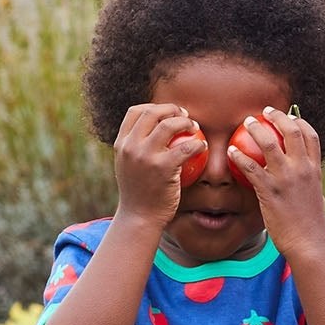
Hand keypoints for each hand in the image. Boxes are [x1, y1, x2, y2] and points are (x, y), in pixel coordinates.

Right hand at [112, 102, 203, 225]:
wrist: (139, 217)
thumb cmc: (138, 194)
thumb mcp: (128, 166)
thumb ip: (136, 149)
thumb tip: (152, 133)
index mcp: (121, 143)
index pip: (135, 112)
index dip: (154, 107)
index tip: (168, 113)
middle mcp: (131, 146)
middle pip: (152, 113)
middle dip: (172, 109)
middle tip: (186, 116)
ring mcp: (146, 156)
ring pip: (169, 125)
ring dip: (186, 122)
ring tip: (195, 128)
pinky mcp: (163, 168)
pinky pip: (185, 148)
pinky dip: (197, 144)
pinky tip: (203, 146)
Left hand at [226, 105, 324, 259]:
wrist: (309, 243)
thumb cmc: (310, 224)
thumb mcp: (315, 196)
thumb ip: (307, 182)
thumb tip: (301, 177)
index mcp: (314, 169)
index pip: (310, 135)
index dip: (299, 121)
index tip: (289, 117)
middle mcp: (302, 169)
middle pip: (290, 131)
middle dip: (276, 116)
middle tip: (264, 112)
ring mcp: (286, 179)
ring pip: (268, 143)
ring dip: (255, 129)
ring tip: (246, 123)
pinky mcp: (269, 191)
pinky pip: (250, 167)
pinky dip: (239, 156)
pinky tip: (231, 153)